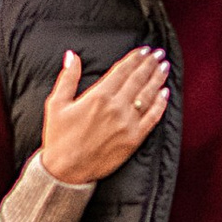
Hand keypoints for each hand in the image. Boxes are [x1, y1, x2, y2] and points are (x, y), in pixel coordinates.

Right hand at [38, 45, 170, 187]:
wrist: (66, 170)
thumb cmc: (59, 137)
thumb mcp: (57, 104)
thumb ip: (68, 77)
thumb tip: (73, 55)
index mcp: (98, 96)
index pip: (123, 70)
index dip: (135, 58)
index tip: (144, 50)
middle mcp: (116, 107)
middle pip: (138, 79)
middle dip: (150, 64)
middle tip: (159, 53)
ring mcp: (128, 124)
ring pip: (148, 95)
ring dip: (158, 79)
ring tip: (165, 67)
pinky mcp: (134, 139)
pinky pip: (153, 118)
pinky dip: (160, 104)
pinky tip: (165, 93)